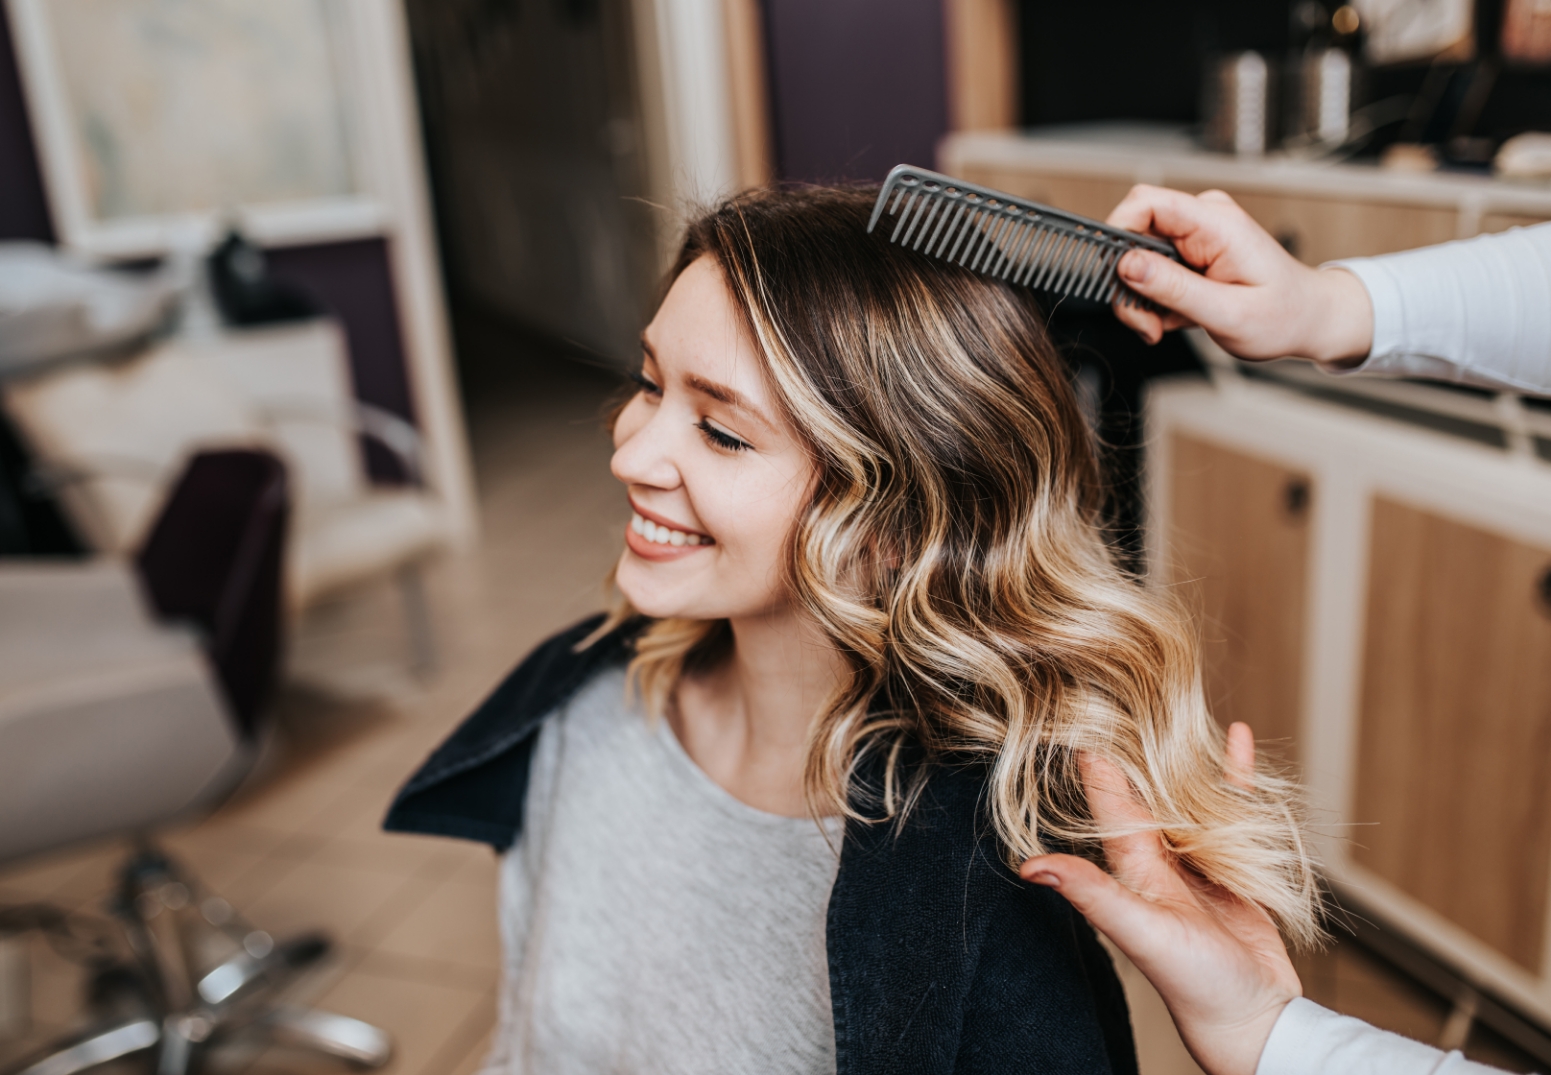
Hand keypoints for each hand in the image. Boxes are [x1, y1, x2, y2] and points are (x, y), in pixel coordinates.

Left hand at [1020, 723, 1300, 1074]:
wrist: (1252, 1016)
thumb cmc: (1193, 982)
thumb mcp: (1138, 930)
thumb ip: (1092, 894)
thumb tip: (1030, 867)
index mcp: (1132, 866)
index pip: (1109, 800)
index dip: (1094, 760)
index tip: (1078, 713)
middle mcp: (1158, 860)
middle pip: (1145, 790)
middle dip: (1134, 747)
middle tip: (1125, 694)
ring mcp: (1196, 862)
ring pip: (1187, 795)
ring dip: (1182, 756)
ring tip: (1175, 709)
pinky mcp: (1234, 867)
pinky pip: (1233, 808)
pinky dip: (1234, 775)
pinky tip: (1236, 739)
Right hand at [1104, 184, 1373, 364]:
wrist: (1309, 318)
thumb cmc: (1283, 316)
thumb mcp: (1227, 313)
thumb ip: (1174, 289)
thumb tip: (1127, 265)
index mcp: (1216, 224)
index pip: (1146, 202)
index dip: (1117, 232)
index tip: (1113, 276)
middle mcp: (1204, 220)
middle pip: (1134, 236)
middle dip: (1129, 284)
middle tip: (1146, 323)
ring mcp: (1197, 234)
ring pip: (1137, 258)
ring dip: (1141, 298)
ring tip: (1162, 326)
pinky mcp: (1191, 251)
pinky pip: (1151, 269)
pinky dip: (1153, 300)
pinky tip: (1174, 317)